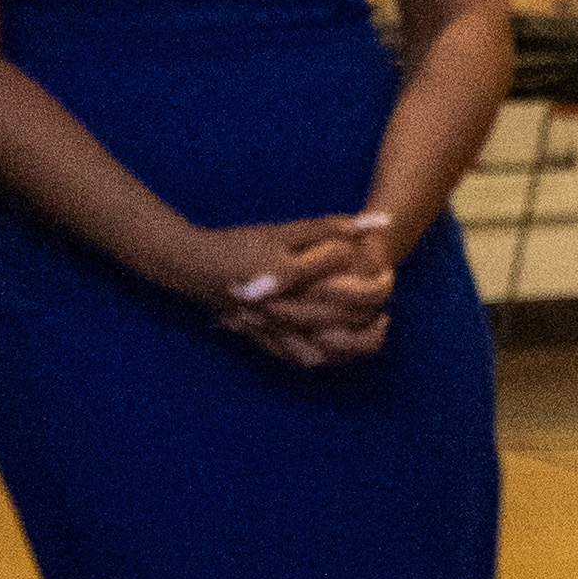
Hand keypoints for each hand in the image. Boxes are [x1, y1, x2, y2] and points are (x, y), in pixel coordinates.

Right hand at [198, 215, 397, 365]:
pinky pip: (304, 358)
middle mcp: (281, 307)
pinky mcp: (265, 340)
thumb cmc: (239, 243)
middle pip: (342, 322)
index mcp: (288, 277)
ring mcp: (272, 328)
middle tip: (385, 303)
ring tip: (374, 328)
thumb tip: (381, 221)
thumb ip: (329, 227)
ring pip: (328, 349)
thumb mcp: (282, 231)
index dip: (377, 283)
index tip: (387, 273)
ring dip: (356, 343)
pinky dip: (329, 355)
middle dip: (371, 313)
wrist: (189, 265)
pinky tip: (344, 344)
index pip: (349, 288)